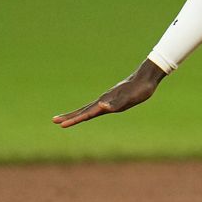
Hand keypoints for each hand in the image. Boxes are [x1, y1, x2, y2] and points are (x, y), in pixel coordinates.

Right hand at [52, 59, 167, 127]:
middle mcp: (104, 100)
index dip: (75, 120)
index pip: (87, 113)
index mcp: (106, 102)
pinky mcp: (113, 98)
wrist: (147, 77)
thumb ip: (117, 103)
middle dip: (69, 117)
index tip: (62, 125)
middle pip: (83, 110)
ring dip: (77, 114)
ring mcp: (108, 98)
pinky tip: (87, 112)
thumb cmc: (140, 89)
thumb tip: (102, 106)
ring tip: (66, 118)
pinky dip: (88, 111)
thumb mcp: (131, 98)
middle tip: (54, 121)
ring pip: (89, 108)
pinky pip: (98, 106)